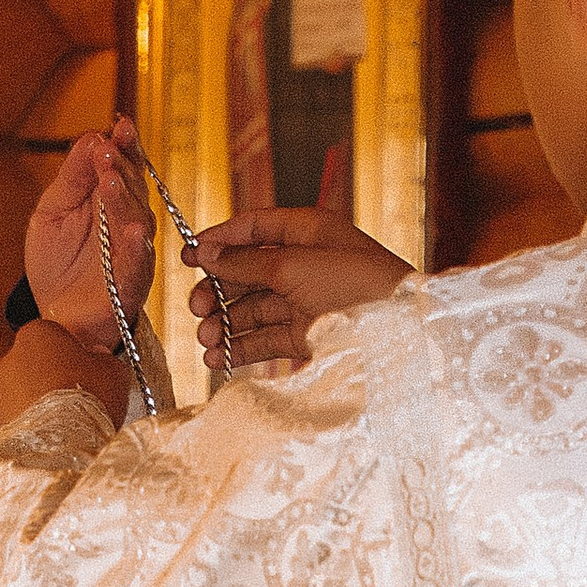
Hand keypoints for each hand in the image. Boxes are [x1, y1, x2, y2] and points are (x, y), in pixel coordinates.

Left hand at [0, 319, 134, 435]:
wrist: (61, 444)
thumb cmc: (87, 401)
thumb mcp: (113, 371)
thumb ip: (104, 359)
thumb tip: (100, 359)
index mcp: (38, 334)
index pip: (54, 335)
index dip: (72, 353)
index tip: (85, 368)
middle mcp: (9, 358)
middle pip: (33, 362)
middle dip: (50, 376)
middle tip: (75, 395)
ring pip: (19, 391)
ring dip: (36, 402)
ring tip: (62, 421)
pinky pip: (12, 417)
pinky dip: (26, 424)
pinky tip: (47, 435)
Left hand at [24, 115, 155, 352]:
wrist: (53, 317)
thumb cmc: (56, 265)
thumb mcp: (51, 212)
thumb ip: (71, 178)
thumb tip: (91, 137)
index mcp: (110, 202)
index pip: (124, 166)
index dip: (125, 145)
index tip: (119, 124)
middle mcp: (127, 224)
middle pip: (133, 188)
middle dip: (121, 166)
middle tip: (106, 149)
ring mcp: (132, 254)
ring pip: (136, 221)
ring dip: (125, 199)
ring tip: (110, 180)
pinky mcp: (130, 286)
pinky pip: (138, 265)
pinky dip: (138, 249)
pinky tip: (136, 231)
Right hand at [186, 206, 413, 374]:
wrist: (397, 332)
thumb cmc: (357, 285)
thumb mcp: (294, 265)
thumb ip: (246, 261)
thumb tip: (207, 252)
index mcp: (306, 231)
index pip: (252, 228)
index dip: (218, 240)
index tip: (188, 257)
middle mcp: (303, 263)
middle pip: (247, 271)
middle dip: (218, 289)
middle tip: (197, 308)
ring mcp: (304, 300)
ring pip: (252, 309)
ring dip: (225, 324)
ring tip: (206, 341)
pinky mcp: (306, 335)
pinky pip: (264, 338)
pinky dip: (240, 348)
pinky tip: (218, 358)